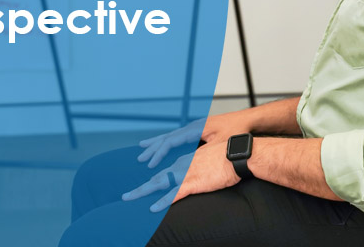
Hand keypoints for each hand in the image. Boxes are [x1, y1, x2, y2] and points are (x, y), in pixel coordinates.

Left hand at [122, 141, 239, 211]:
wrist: (237, 155)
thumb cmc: (228, 156)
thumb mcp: (211, 158)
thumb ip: (202, 164)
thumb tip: (200, 170)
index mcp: (187, 159)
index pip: (166, 171)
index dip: (153, 178)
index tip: (145, 185)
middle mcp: (182, 165)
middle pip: (157, 177)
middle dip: (140, 187)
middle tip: (125, 196)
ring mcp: (186, 174)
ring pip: (160, 184)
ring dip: (143, 191)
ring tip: (128, 199)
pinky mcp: (194, 183)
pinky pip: (174, 194)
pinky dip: (163, 202)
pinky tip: (153, 209)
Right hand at [137, 112, 251, 168]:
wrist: (248, 120)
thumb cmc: (237, 131)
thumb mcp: (221, 143)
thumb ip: (205, 151)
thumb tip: (190, 161)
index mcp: (196, 128)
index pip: (172, 141)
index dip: (160, 152)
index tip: (150, 164)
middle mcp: (194, 126)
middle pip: (168, 137)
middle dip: (154, 147)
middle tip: (140, 157)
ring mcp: (196, 127)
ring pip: (172, 135)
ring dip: (159, 143)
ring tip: (144, 148)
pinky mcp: (200, 130)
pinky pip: (179, 136)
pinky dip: (168, 141)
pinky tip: (165, 145)